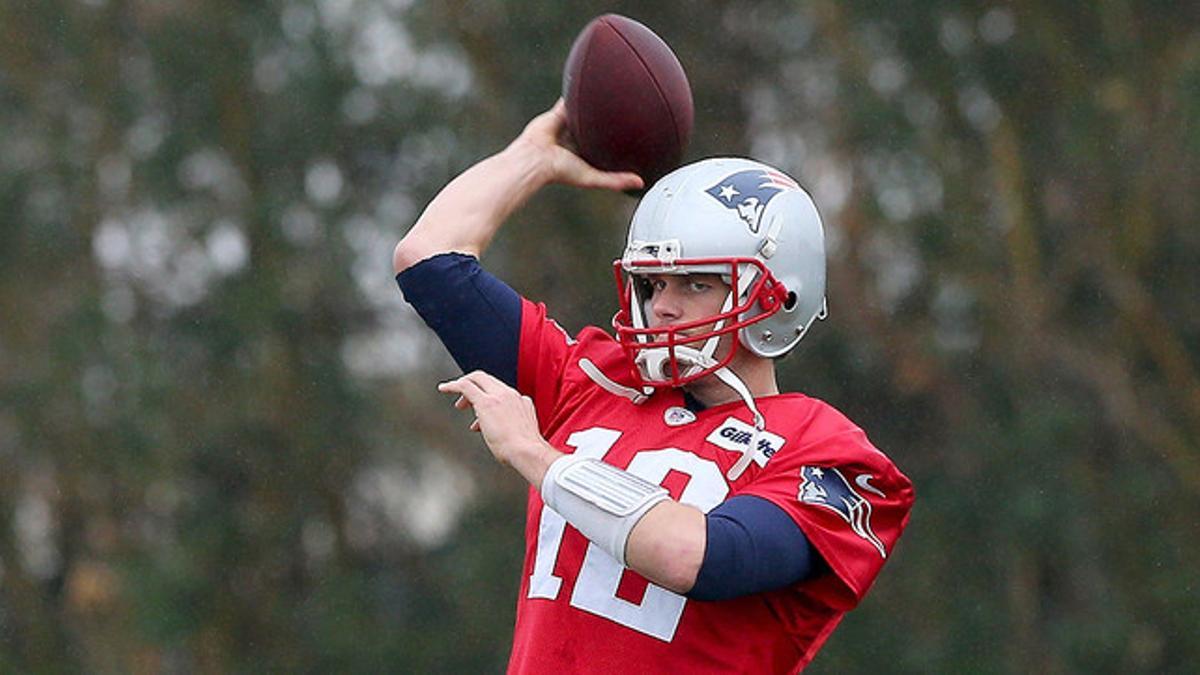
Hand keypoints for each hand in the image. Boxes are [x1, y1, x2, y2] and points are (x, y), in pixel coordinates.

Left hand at [437, 371, 560, 486]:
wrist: (527, 452)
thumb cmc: (525, 450)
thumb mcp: (522, 433)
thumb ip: (515, 425)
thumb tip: (505, 430)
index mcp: (521, 401)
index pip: (499, 389)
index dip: (486, 394)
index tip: (478, 407)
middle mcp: (510, 394)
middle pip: (487, 380)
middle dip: (473, 388)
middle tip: (463, 404)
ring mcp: (499, 397)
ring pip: (477, 379)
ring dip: (464, 391)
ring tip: (458, 406)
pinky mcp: (486, 403)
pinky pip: (466, 386)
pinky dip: (453, 385)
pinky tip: (443, 388)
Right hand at [510, 99, 643, 192]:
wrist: (536, 158)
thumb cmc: (560, 171)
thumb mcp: (593, 177)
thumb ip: (615, 180)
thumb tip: (641, 183)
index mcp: (585, 154)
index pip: (605, 145)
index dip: (618, 139)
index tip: (634, 132)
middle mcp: (577, 139)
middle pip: (596, 127)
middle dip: (607, 120)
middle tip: (626, 108)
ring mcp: (567, 125)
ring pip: (583, 111)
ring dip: (593, 103)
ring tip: (609, 91)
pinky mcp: (558, 113)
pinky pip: (568, 100)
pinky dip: (575, 90)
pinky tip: (586, 79)